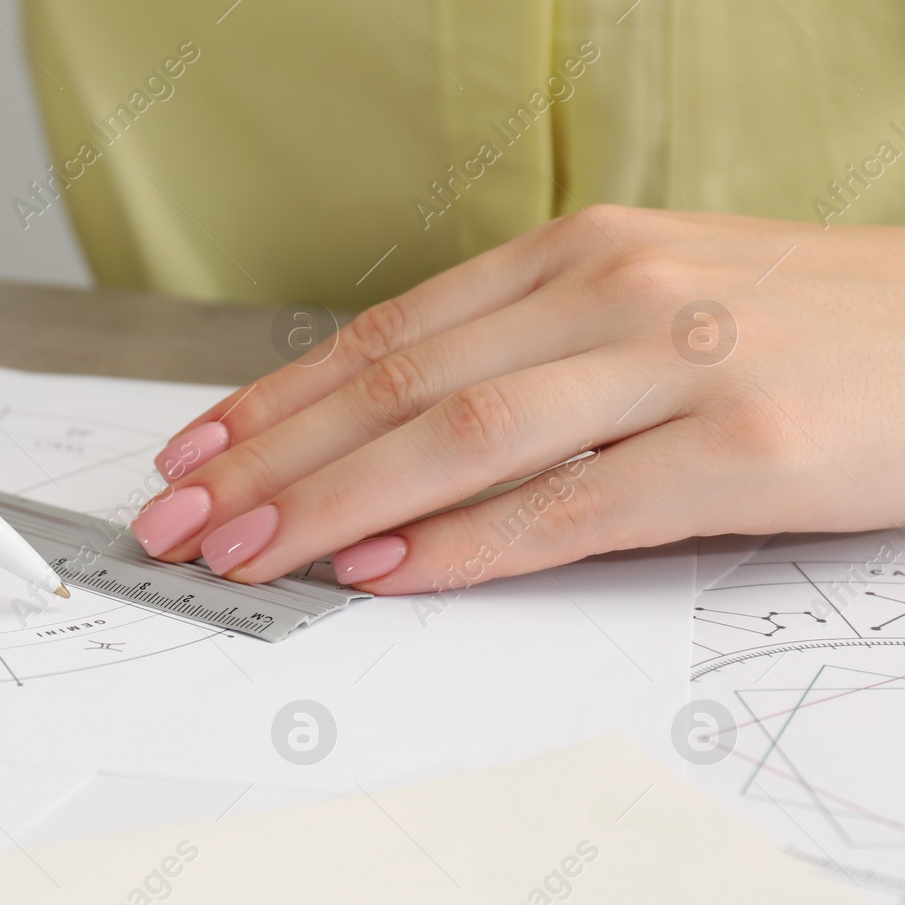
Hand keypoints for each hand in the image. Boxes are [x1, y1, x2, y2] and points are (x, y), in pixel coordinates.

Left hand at [133, 205, 904, 594]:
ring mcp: (675, 362)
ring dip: (330, 503)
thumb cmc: (802, 327)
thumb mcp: (644, 308)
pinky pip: (565, 507)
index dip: (276, 401)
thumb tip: (384, 441)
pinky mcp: (736, 449)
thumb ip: (523, 358)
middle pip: (395, 385)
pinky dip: (459, 545)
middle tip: (181, 519)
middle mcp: (609, 290)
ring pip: (456, 440)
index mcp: (576, 254)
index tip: (196, 455)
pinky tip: (380, 572)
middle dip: (269, 461)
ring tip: (246, 554)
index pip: (384, 336)